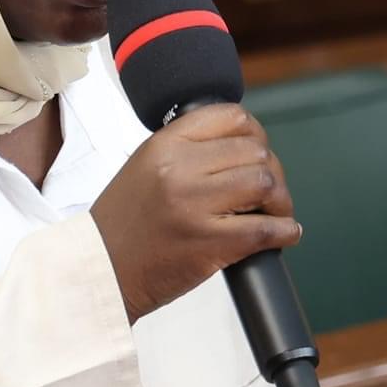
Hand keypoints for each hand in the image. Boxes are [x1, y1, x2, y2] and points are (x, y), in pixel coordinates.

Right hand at [88, 104, 299, 322]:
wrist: (100, 269)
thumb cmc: (123, 224)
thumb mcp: (144, 167)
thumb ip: (186, 152)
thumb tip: (243, 148)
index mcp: (163, 145)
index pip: (230, 117)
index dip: (255, 133)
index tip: (258, 151)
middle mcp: (179, 169)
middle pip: (255, 152)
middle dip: (272, 171)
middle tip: (269, 192)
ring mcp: (194, 206)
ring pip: (265, 184)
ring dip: (281, 200)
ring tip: (275, 212)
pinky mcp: (209, 243)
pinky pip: (266, 229)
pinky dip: (285, 231)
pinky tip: (284, 233)